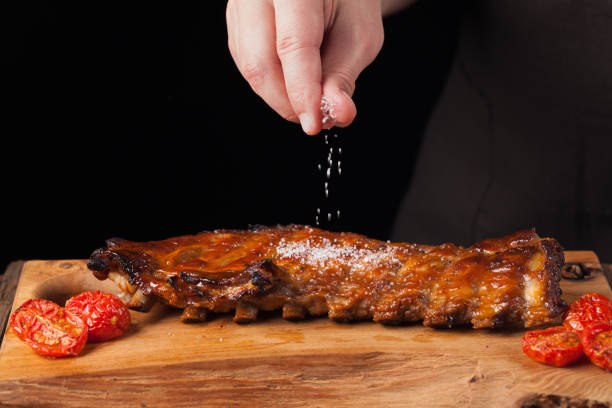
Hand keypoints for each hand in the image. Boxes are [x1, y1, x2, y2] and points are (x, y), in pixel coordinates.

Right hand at [226, 0, 384, 134]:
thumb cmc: (347, 1)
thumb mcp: (358, 34)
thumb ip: (343, 76)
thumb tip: (337, 114)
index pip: (293, 46)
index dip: (303, 92)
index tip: (315, 124)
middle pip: (260, 63)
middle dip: (288, 102)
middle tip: (317, 118)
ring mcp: (240, 6)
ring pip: (250, 68)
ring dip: (281, 95)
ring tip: (312, 97)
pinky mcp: (235, 22)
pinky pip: (247, 64)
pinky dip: (272, 83)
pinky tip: (295, 82)